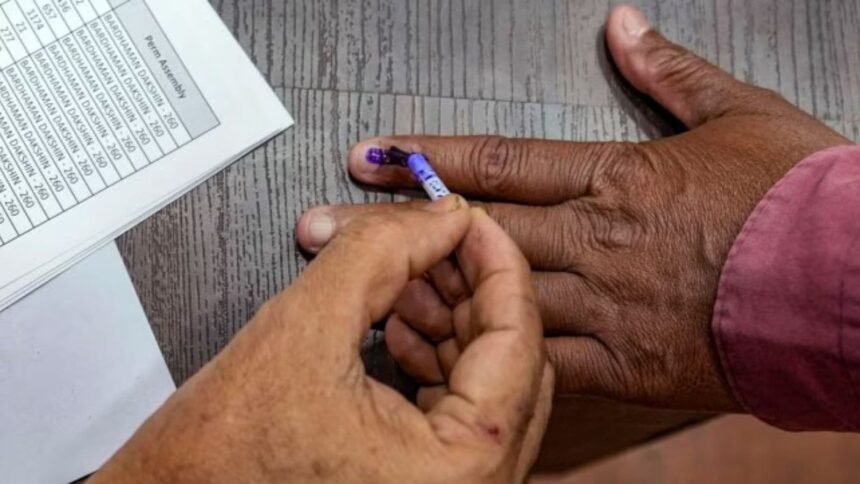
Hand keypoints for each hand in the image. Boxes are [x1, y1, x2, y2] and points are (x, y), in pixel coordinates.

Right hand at [91, 197, 552, 483]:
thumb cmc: (220, 459)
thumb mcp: (304, 327)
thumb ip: (380, 252)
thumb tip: (439, 215)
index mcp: (465, 467)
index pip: (518, 336)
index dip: (495, 258)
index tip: (469, 215)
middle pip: (510, 360)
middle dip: (467, 286)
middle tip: (432, 235)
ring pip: (485, 382)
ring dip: (448, 318)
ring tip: (402, 272)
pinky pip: (456, 409)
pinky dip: (433, 357)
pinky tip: (393, 320)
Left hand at [296, 5, 850, 411]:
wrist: (851, 283)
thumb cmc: (799, 199)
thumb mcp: (739, 111)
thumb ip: (669, 70)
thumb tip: (624, 25)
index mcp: (616, 177)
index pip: (500, 161)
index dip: (430, 158)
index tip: (373, 154)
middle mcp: (595, 240)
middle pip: (471, 231)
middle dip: (391, 227)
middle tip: (318, 223)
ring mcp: (603, 303)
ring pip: (489, 299)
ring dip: (420, 295)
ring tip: (352, 295)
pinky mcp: (623, 362)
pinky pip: (538, 362)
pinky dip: (485, 360)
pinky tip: (435, 359)